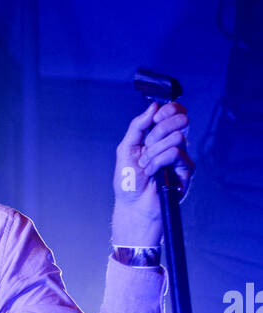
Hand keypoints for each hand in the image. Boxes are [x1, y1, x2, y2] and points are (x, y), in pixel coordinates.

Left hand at [111, 100, 194, 244]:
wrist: (133, 206)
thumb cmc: (129, 181)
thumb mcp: (126, 148)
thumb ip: (138, 126)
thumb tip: (153, 106)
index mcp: (160, 136)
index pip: (175, 112)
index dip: (169, 110)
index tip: (155, 118)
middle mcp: (173, 144)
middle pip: (181, 120)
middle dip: (159, 131)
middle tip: (147, 146)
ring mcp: (181, 157)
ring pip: (177, 137)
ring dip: (154, 151)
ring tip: (146, 165)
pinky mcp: (186, 170)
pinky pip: (176, 154)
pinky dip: (158, 162)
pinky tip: (152, 172)